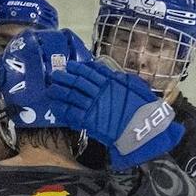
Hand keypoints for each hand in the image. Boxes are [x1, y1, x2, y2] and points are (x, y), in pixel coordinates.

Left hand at [47, 59, 183, 168]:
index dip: (78, 68)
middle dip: (64, 78)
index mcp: (110, 81)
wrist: (142, 129)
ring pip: (71, 96)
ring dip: (59, 92)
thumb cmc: (143, 108)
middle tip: (55, 75)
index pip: (90, 72)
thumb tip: (112, 74)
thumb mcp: (135, 87)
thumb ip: (121, 79)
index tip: (69, 65)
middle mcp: (98, 91)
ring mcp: (92, 106)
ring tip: (51, 90)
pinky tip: (56, 107)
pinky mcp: (88, 121)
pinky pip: (71, 114)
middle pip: (77, 82)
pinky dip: (62, 110)